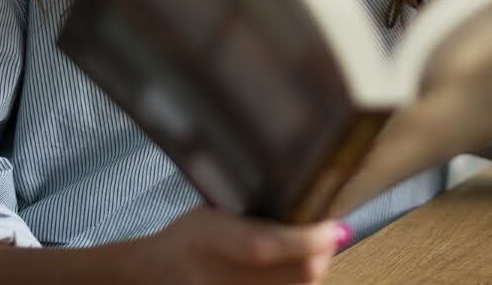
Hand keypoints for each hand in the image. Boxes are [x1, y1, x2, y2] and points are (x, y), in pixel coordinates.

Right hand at [120, 207, 347, 284]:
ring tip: (318, 253)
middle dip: (322, 255)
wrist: (156, 273)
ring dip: (314, 272)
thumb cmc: (190, 235)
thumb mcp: (215, 213)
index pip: (265, 247)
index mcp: (209, 238)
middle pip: (292, 277)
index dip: (307, 240)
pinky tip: (299, 272)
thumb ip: (258, 218)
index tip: (335, 226)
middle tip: (332, 237)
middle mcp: (216, 277)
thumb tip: (313, 216)